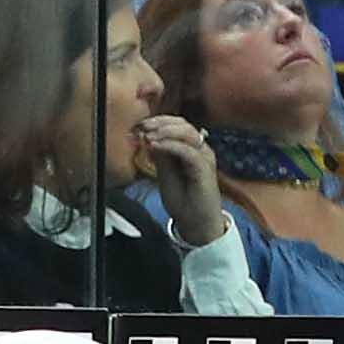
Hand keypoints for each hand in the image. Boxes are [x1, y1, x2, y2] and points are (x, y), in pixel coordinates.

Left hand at [137, 114, 225, 246]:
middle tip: (142, 127)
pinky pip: (187, 151)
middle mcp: (200, 150)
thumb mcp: (165, 173)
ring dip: (164, 132)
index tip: (139, 125)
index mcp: (191, 149)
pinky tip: (154, 146)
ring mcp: (203, 158)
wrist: (196, 221)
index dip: (159, 121)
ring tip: (147, 135)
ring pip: (187, 133)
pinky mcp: (204, 168)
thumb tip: (146, 138)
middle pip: (183, 125)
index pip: (177, 125)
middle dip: (160, 123)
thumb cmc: (183, 199)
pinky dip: (169, 146)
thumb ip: (159, 156)